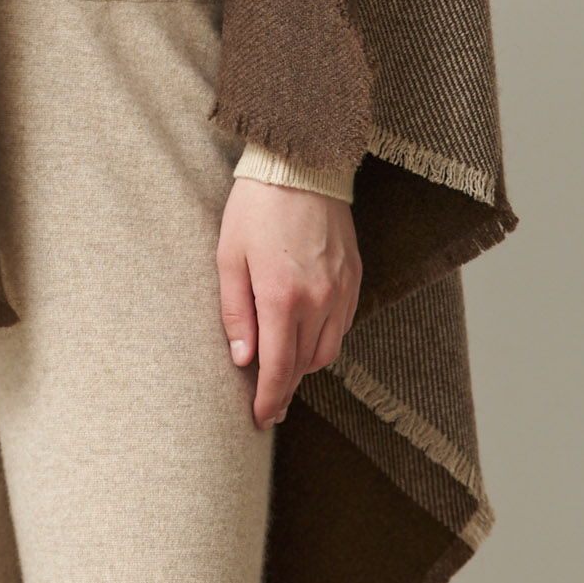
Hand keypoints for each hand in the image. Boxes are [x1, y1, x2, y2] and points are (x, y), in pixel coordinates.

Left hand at [217, 176, 360, 430]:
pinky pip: (342, 325)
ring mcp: (341, 289)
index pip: (279, 369)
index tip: (261, 419)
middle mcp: (318, 300)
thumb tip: (242, 360)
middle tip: (267, 399)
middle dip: (285, 386)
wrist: (300, 163)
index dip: (269, 400)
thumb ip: (235, 313)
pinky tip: (306, 334)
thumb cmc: (256, 206)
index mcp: (282, 297)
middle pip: (305, 365)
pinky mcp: (354, 276)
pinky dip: (325, 339)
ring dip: (305, 366)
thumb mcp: (229, 256)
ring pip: (328, 350)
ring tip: (284, 368)